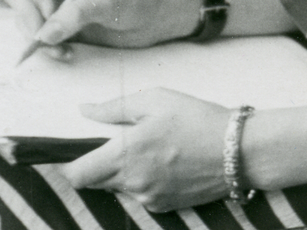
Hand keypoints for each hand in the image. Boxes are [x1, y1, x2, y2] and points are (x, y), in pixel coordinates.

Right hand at [2, 0, 187, 51]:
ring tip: (62, 50)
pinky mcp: (60, 26)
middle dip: (27, 18)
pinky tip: (66, 53)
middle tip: (45, 38)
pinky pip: (39, 37)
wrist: (156, 16)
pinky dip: (47, 48)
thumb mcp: (110, 1)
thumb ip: (77, 14)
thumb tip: (44, 34)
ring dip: (36, 38)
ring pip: (23, 19)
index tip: (49, 11)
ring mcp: (54, 4)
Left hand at [63, 89, 230, 210]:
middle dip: (98, 163)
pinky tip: (163, 160)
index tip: (73, 150)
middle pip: (96, 181)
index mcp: (127, 154)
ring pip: (119, 187)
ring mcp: (149, 198)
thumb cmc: (195, 118)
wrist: (237, 150)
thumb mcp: (155, 99)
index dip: (69, 164)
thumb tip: (84, 110)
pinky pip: (140, 193)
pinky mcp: (164, 206)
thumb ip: (114, 108)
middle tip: (118, 140)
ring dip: (122, 171)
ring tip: (149, 146)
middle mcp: (133, 182)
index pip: (79, 174)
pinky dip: (142, 179)